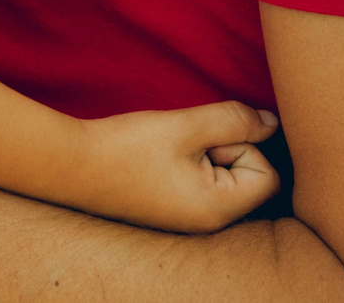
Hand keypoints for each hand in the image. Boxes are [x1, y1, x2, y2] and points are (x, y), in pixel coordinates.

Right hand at [63, 103, 281, 232]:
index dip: (245, 146)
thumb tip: (273, 123)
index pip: (268, 175)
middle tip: (185, 142)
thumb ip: (234, 120)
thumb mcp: (185, 126)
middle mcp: (210, 222)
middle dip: (224, 148)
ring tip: (169, 148)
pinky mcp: (174, 209)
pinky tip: (160, 158)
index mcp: (218, 208)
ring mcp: (191, 219)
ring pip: (225, 177)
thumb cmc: (127, 147)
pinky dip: (190, 163)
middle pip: (249, 177)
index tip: (205, 138)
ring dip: (205, 153)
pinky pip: (203, 183)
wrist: (70, 167)